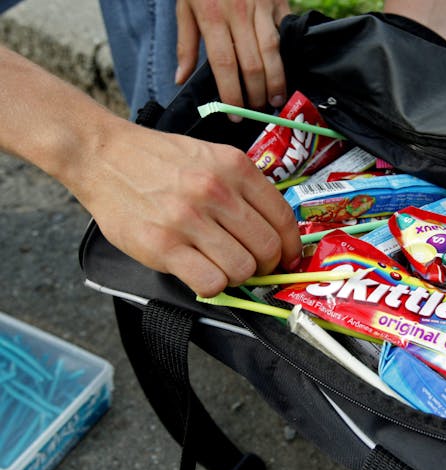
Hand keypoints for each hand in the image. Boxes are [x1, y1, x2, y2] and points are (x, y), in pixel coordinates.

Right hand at [72, 118, 300, 296]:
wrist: (103, 155)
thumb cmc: (159, 160)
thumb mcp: (212, 157)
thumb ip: (244, 188)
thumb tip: (274, 232)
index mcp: (235, 168)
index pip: (282, 219)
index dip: (291, 247)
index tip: (288, 259)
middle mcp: (216, 191)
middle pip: (267, 249)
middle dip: (266, 265)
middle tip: (252, 266)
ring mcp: (189, 219)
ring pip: (242, 269)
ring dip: (237, 276)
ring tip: (221, 266)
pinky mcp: (163, 246)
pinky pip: (210, 283)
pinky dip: (213, 287)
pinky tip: (202, 274)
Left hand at [175, 0, 289, 110]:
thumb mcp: (184, 6)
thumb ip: (185, 45)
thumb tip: (180, 79)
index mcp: (212, 17)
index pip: (225, 65)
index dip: (232, 94)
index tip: (234, 114)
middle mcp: (239, 14)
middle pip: (253, 64)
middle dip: (257, 93)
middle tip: (258, 111)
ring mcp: (261, 7)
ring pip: (273, 52)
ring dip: (276, 80)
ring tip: (276, 99)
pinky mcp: (278, 1)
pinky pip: (285, 32)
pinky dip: (287, 54)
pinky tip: (286, 71)